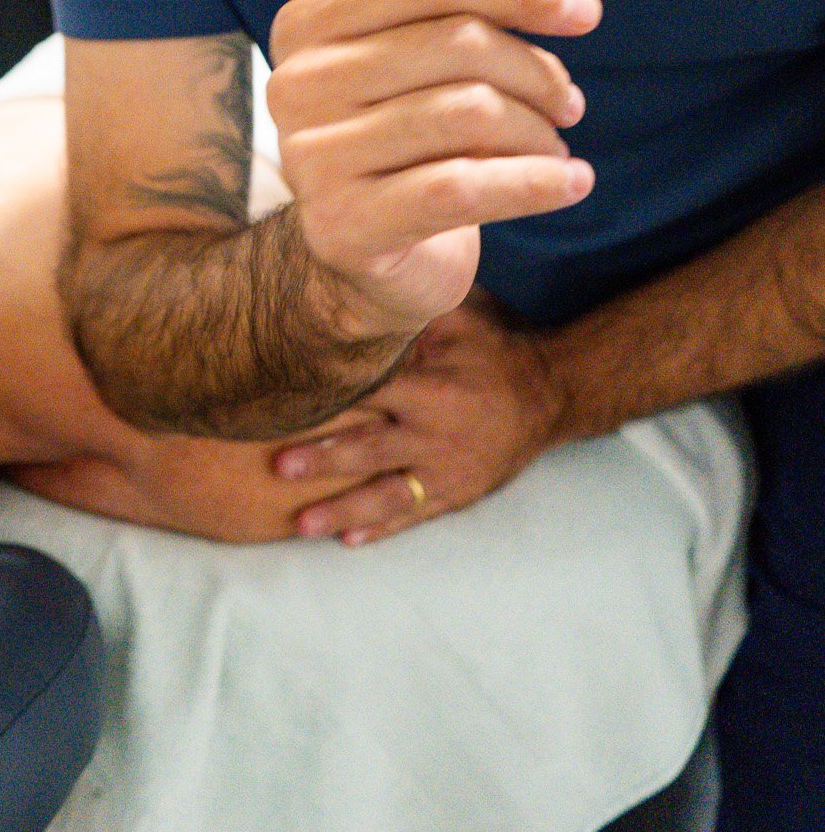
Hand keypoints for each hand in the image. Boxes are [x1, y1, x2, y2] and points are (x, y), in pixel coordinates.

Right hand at [266, 0, 600, 342]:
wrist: (367, 259)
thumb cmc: (393, 128)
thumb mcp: (386, 33)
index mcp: (302, 25)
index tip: (583, 13)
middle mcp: (292, 87)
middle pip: (455, 45)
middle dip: (535, 71)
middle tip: (569, 99)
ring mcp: (311, 163)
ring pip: (466, 117)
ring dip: (538, 134)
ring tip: (556, 146)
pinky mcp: (346, 230)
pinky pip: (462, 189)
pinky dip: (535, 186)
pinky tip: (568, 184)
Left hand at [272, 291, 572, 541]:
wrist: (552, 394)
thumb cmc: (497, 349)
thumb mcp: (461, 320)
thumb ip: (413, 314)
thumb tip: (361, 289)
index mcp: (433, 390)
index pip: (369, 392)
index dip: (326, 397)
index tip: (282, 401)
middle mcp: (436, 435)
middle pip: (370, 449)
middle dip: (323, 460)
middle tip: (279, 467)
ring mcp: (446, 471)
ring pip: (387, 496)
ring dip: (343, 511)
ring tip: (302, 524)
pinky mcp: (457, 493)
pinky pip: (415, 516)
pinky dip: (382, 530)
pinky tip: (348, 542)